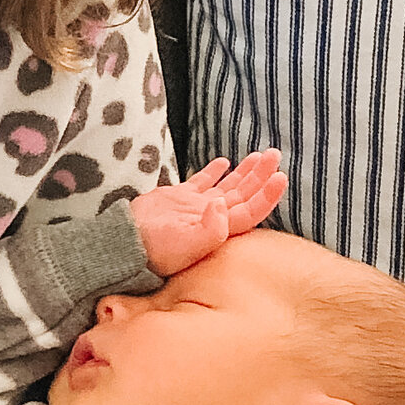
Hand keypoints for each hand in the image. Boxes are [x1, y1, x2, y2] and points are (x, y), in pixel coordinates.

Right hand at [130, 150, 286, 277]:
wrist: (124, 243)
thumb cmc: (154, 250)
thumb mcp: (183, 244)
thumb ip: (209, 229)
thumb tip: (223, 205)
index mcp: (218, 230)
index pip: (251, 210)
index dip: (268, 195)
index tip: (280, 175)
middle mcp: (211, 219)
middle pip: (244, 195)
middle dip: (261, 175)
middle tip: (274, 154)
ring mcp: (196, 208)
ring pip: (228, 187)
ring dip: (245, 172)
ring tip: (259, 156)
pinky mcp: (179, 199)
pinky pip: (202, 182)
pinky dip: (214, 171)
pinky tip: (225, 161)